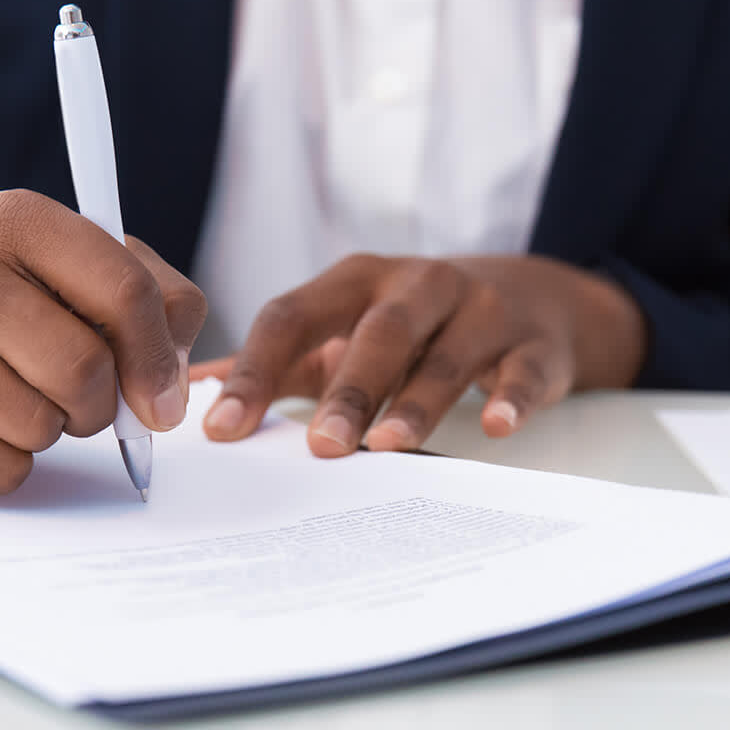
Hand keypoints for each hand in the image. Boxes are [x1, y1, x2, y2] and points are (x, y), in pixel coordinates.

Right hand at [0, 190, 205, 492]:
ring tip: (22, 400)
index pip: (125, 291)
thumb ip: (167, 313)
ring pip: (39, 424)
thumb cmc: (31, 314)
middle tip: (77, 396)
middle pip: (82, 367)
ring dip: (51, 432)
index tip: (160, 399)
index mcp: (21, 218)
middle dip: (100, 404)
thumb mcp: (104, 283)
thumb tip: (165, 393)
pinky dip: (10, 466)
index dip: (157, 358)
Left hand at [196, 253, 645, 455]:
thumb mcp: (342, 326)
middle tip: (321, 448)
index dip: (256, 371)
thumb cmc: (411, 324)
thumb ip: (277, 361)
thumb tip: (196, 394)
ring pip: (448, 355)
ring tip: (390, 447)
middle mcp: (416, 286)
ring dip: (418, 400)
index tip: (223, 430)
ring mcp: (481, 310)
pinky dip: (512, 397)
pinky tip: (495, 427)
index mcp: (354, 282)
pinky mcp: (534, 344)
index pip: (292, 317)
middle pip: (378, 334)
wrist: (530, 296)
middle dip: (348, 391)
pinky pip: (524, 370)